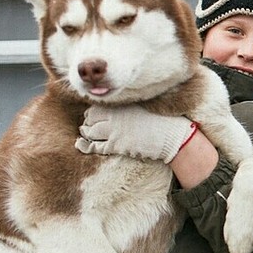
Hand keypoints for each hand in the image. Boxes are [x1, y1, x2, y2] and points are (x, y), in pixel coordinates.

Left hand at [76, 105, 195, 161]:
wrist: (171, 135)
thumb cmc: (161, 120)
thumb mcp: (144, 107)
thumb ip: (129, 106)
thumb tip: (120, 107)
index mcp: (121, 106)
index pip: (96, 107)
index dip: (93, 113)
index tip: (93, 116)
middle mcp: (115, 117)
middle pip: (91, 119)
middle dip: (88, 123)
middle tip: (89, 126)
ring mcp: (115, 132)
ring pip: (90, 132)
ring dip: (87, 134)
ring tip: (86, 134)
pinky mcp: (117, 146)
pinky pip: (96, 146)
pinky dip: (86, 146)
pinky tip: (81, 145)